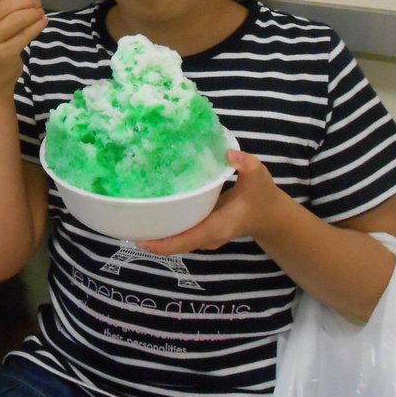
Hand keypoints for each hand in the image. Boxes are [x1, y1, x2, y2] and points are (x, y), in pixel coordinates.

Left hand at [138, 150, 288, 255]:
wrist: (270, 215)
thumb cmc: (262, 196)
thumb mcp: (259, 177)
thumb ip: (247, 166)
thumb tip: (229, 153)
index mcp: (218, 227)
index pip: (187, 240)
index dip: (163, 243)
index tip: (141, 241)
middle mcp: (208, 236)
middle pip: (175, 243)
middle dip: (152, 238)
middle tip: (126, 224)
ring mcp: (204, 236)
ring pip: (176, 240)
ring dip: (156, 233)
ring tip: (132, 218)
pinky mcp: (202, 231)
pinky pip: (180, 233)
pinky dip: (166, 227)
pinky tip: (150, 212)